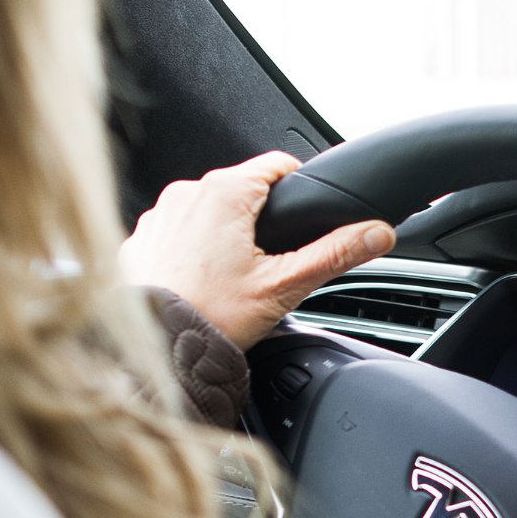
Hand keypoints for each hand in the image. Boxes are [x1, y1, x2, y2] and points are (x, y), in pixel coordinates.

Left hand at [120, 151, 395, 348]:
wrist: (156, 352)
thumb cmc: (212, 318)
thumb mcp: (286, 285)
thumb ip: (336, 253)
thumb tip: (378, 232)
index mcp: (224, 192)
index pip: (277, 164)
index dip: (299, 189)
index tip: (303, 217)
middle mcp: (185, 193)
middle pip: (242, 190)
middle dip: (260, 220)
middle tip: (269, 264)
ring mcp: (157, 216)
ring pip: (208, 211)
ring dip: (224, 234)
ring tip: (232, 278)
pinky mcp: (139, 240)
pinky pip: (176, 232)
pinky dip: (191, 250)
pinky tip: (200, 283)